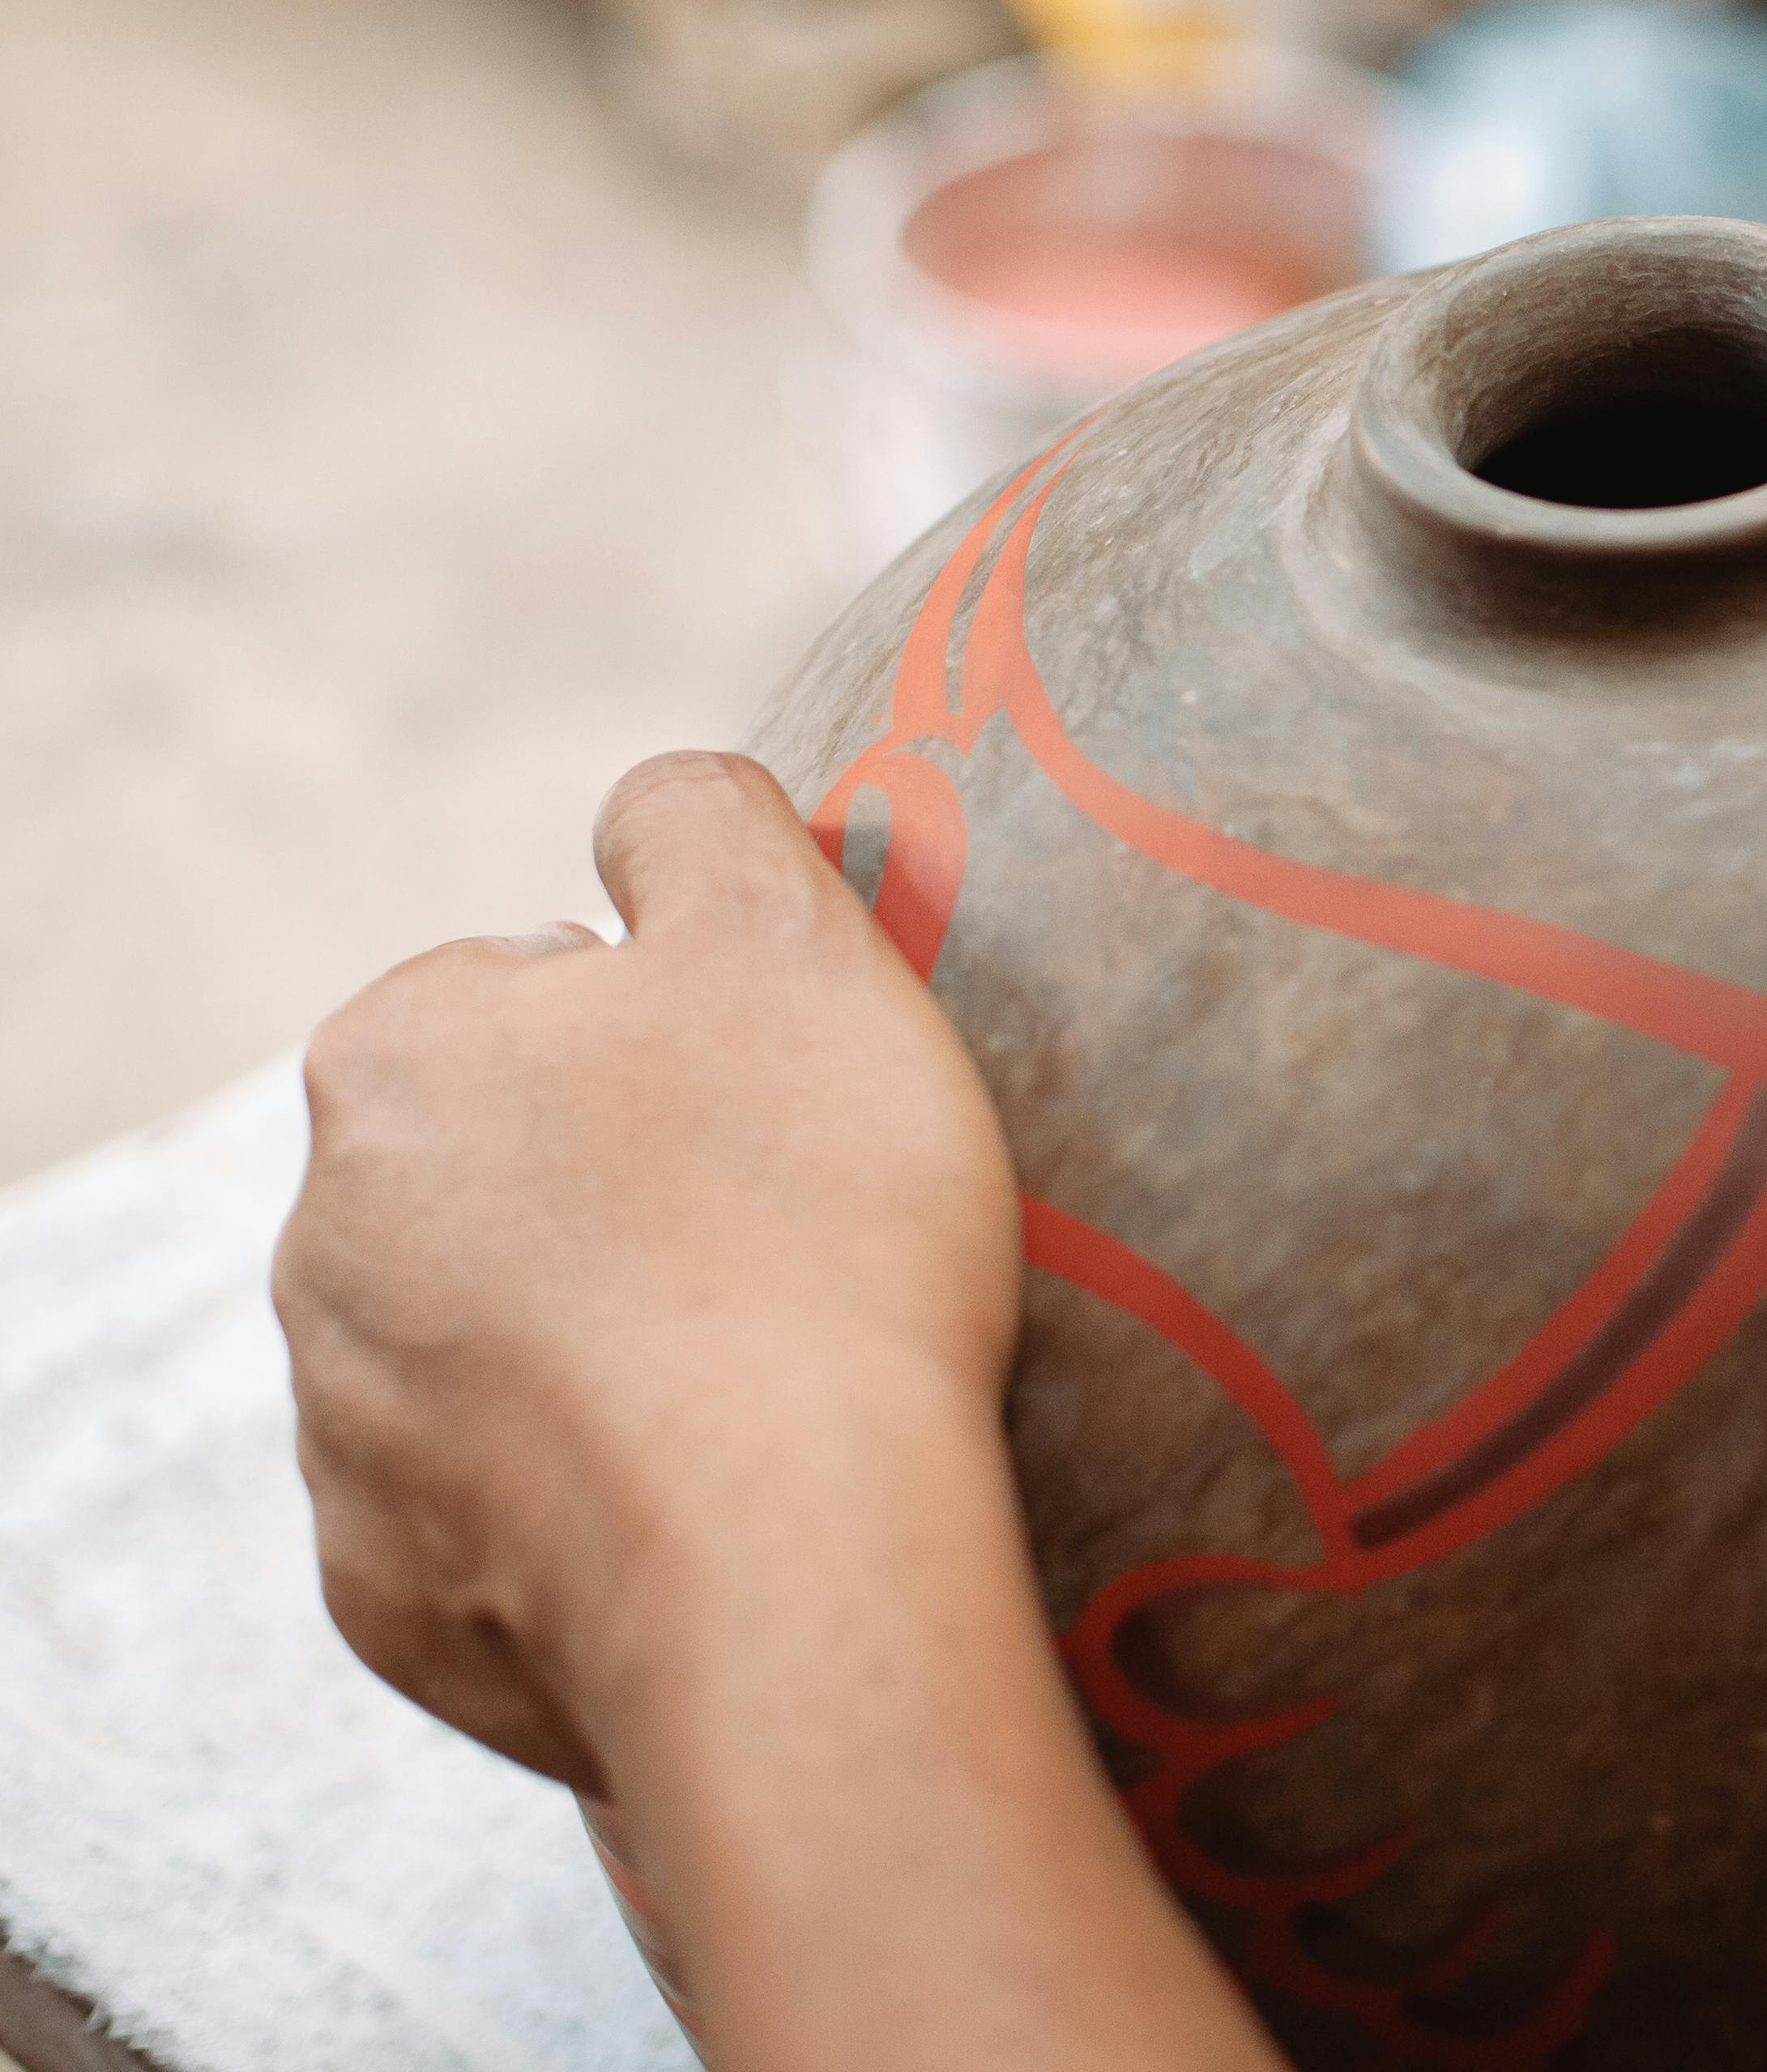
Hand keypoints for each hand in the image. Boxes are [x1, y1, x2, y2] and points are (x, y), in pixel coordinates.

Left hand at [278, 753, 1278, 2069]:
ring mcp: (347, 1437)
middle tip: (794, 1239)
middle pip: (498, 1174)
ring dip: (601, 1350)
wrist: (789, 1560)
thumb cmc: (804, 1221)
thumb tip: (648, 808)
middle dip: (620, 1193)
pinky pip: (498, 1522)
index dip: (672, 1031)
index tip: (781, 1101)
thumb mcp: (788, 933)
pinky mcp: (393, 1597)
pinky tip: (714, 1503)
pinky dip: (591, 1508)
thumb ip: (696, 817)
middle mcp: (324, 1242)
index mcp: (395, 1063)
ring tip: (768, 1382)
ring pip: (489, 1348)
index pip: (522, 987)